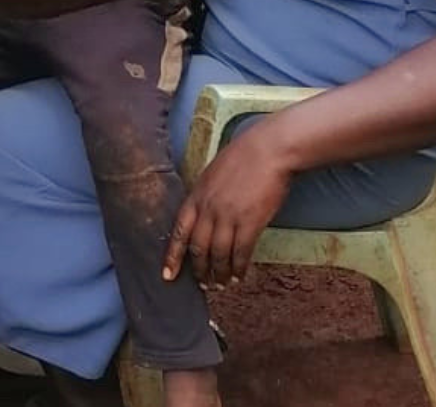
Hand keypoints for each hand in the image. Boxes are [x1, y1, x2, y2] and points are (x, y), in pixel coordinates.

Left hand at [163, 123, 294, 285]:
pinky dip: (239, 267)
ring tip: (222, 285)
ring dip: (220, 273)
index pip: (178, 232)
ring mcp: (228, 216)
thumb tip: (202, 217)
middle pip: (198, 248)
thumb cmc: (242, 158)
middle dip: (199, 270)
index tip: (167, 275)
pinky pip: (241, 252)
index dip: (173, 256)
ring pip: (219, 254)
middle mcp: (208, 209)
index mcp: (196, 196)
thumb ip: (204, 197)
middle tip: (203, 285)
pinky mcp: (250, 222)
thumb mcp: (211, 175)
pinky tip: (239, 275)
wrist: (268, 150)